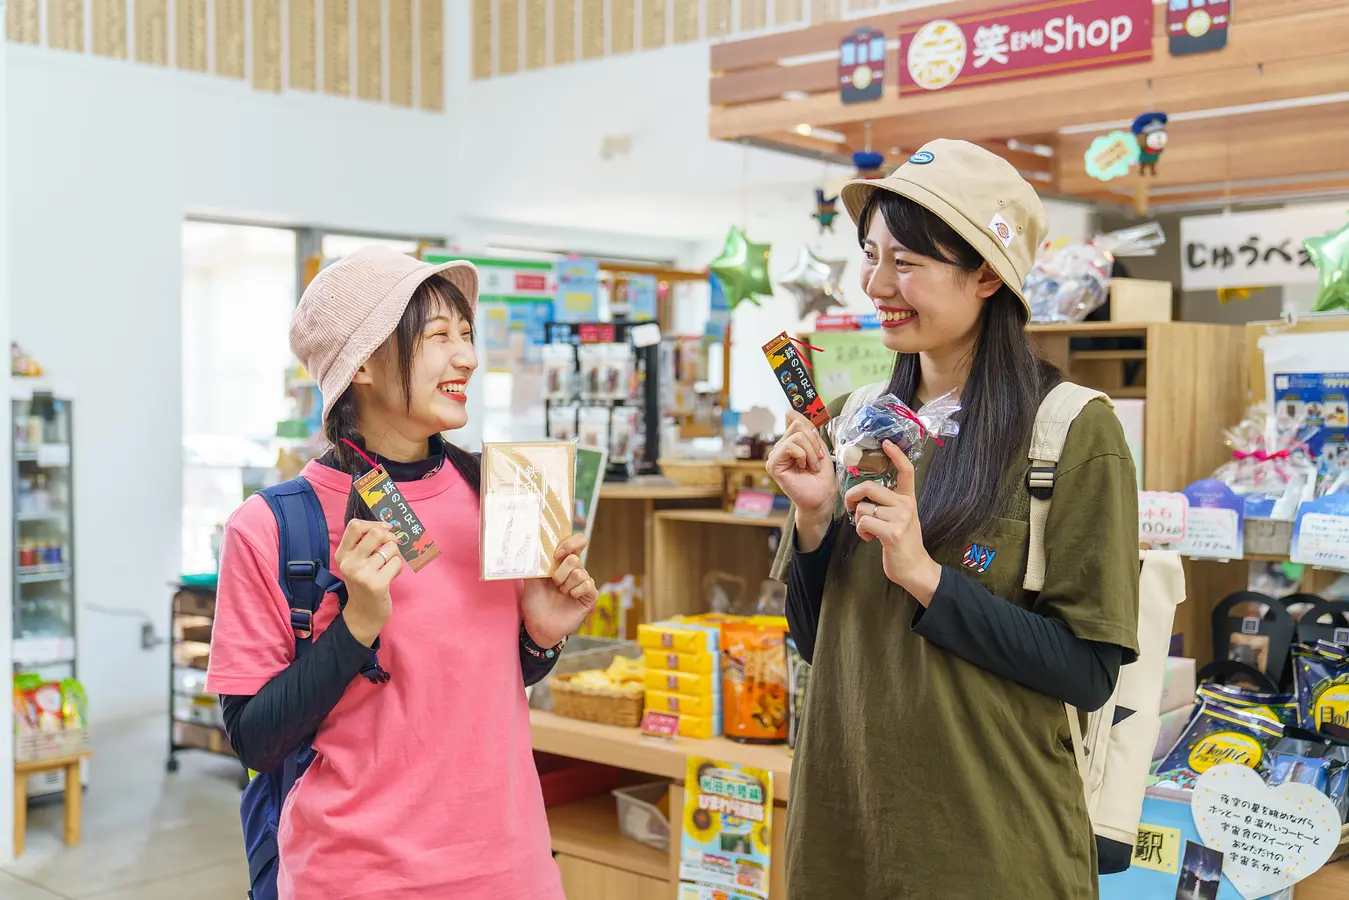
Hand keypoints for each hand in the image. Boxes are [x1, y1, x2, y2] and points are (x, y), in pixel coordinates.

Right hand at [335, 519, 402, 646]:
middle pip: (376, 533)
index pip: (355, 525)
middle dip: (390, 537)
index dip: (375, 524)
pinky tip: (391, 577)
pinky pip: (396, 563)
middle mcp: (349, 563)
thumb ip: (365, 544)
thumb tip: (388, 524)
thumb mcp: (356, 562)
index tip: (385, 529)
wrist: (364, 615)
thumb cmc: (364, 583)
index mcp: (342, 554)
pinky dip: (398, 568)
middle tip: (392, 547)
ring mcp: (362, 574)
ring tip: (388, 567)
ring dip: (395, 556)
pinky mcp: (376, 584)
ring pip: (390, 548)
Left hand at [522, 534, 598, 648]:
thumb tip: (532, 548)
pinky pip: (588, 586)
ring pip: (580, 573)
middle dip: (560, 572)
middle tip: (554, 584)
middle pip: (575, 558)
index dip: (570, 543)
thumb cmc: (535, 602)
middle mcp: (576, 570)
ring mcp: (584, 583)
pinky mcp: (590, 596)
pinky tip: (571, 598)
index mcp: (563, 562)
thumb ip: (536, 564)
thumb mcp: (531, 580)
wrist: (539, 625)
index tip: (557, 554)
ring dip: (566, 585)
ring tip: (561, 593)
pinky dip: (576, 592)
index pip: (577, 541)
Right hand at [766, 411, 835, 521]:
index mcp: (791, 442)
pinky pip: (790, 446)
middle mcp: (781, 447)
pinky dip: (803, 455)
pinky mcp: (773, 464)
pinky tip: (803, 466)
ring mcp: (775, 455)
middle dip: (814, 440)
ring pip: (797, 435)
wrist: (821, 498)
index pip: (793, 418)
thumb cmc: (821, 477)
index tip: (816, 435)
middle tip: (817, 457)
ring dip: (811, 451)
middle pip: (797, 424)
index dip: (805, 421)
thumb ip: (807, 429)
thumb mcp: (818, 447)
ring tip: (812, 465)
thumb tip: (789, 412)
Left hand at [842, 441, 941, 605]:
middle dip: (852, 495)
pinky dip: (861, 531)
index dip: (896, 455)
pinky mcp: (892, 533)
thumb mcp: (900, 518)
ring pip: (863, 508)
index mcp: (908, 499)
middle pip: (870, 487)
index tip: (886, 442)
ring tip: (868, 530)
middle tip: (850, 506)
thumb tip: (861, 495)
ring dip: (858, 520)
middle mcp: (906, 505)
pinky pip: (864, 522)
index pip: (906, 471)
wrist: (915, 568)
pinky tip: (869, 538)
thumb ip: (887, 504)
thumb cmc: (902, 543)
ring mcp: (900, 518)